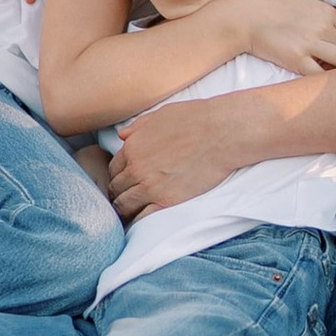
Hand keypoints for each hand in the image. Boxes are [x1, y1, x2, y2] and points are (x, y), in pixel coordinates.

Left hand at [105, 99, 242, 216]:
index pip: (113, 169)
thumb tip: (122, 136)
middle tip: (129, 198)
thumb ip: (138, 127)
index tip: (127, 182)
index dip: (119, 176)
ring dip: (126, 208)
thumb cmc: (195, 119)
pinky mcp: (167, 201)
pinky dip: (139, 220)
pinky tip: (144, 219)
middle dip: (120, 193)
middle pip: (115, 189)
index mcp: (132, 147)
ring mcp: (150, 187)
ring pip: (123, 206)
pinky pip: (142, 218)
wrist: (222, 133)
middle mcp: (136, 168)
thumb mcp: (160, 115)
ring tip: (133, 212)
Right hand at [228, 0, 335, 76]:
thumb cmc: (272, 7)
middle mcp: (321, 26)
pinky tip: (329, 84)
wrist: (245, 18)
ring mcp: (309, 43)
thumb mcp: (303, 0)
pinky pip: (321, 74)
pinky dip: (329, 80)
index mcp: (325, 11)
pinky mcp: (296, 59)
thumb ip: (323, 12)